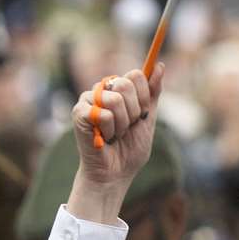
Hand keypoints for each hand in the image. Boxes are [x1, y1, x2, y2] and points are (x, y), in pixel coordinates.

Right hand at [67, 65, 163, 225]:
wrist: (116, 174)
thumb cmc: (130, 149)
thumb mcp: (148, 118)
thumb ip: (153, 92)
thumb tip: (160, 65)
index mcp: (118, 88)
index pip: (136, 75)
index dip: (144, 97)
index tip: (142, 115)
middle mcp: (102, 90)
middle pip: (126, 84)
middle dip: (134, 112)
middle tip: (126, 127)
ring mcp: (88, 100)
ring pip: (115, 100)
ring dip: (122, 125)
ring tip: (114, 135)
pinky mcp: (78, 113)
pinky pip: (103, 114)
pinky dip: (109, 131)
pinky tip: (103, 139)